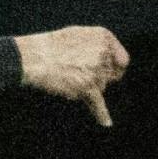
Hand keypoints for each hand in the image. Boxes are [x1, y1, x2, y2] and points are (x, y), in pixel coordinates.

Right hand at [15, 26, 129, 125]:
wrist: (34, 57)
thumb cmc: (52, 47)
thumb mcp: (79, 35)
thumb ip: (99, 45)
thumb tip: (117, 61)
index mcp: (104, 37)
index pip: (122, 61)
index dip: (114, 68)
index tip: (110, 74)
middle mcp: (104, 52)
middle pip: (110, 76)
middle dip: (98, 79)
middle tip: (79, 74)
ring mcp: (97, 70)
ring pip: (101, 88)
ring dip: (87, 88)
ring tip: (67, 78)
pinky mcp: (88, 87)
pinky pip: (98, 104)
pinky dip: (102, 115)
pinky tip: (107, 123)